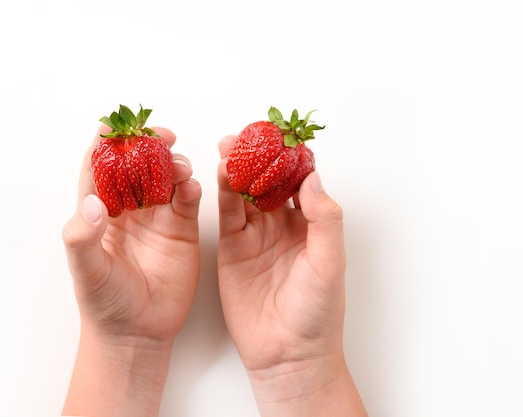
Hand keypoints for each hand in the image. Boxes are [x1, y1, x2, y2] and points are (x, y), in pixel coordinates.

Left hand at [61, 125, 200, 416]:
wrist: (138, 332)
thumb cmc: (105, 302)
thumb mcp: (86, 270)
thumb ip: (82, 236)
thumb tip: (92, 203)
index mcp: (100, 212)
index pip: (100, 169)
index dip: (105, 146)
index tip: (114, 127)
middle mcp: (129, 209)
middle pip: (138, 164)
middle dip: (147, 145)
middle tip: (159, 134)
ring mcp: (157, 217)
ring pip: (166, 176)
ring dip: (172, 163)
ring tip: (177, 165)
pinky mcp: (182, 229)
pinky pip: (188, 199)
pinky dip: (191, 186)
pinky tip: (190, 185)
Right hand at [217, 135, 365, 415]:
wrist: (287, 354)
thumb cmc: (317, 313)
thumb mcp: (329, 262)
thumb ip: (323, 219)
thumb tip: (312, 177)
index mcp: (311, 226)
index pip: (301, 181)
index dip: (292, 157)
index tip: (282, 134)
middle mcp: (282, 226)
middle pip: (269, 181)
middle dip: (259, 157)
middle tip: (248, 134)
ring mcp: (255, 236)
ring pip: (245, 194)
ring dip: (238, 169)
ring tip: (230, 146)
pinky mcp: (232, 249)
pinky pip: (227, 215)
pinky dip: (223, 193)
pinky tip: (221, 174)